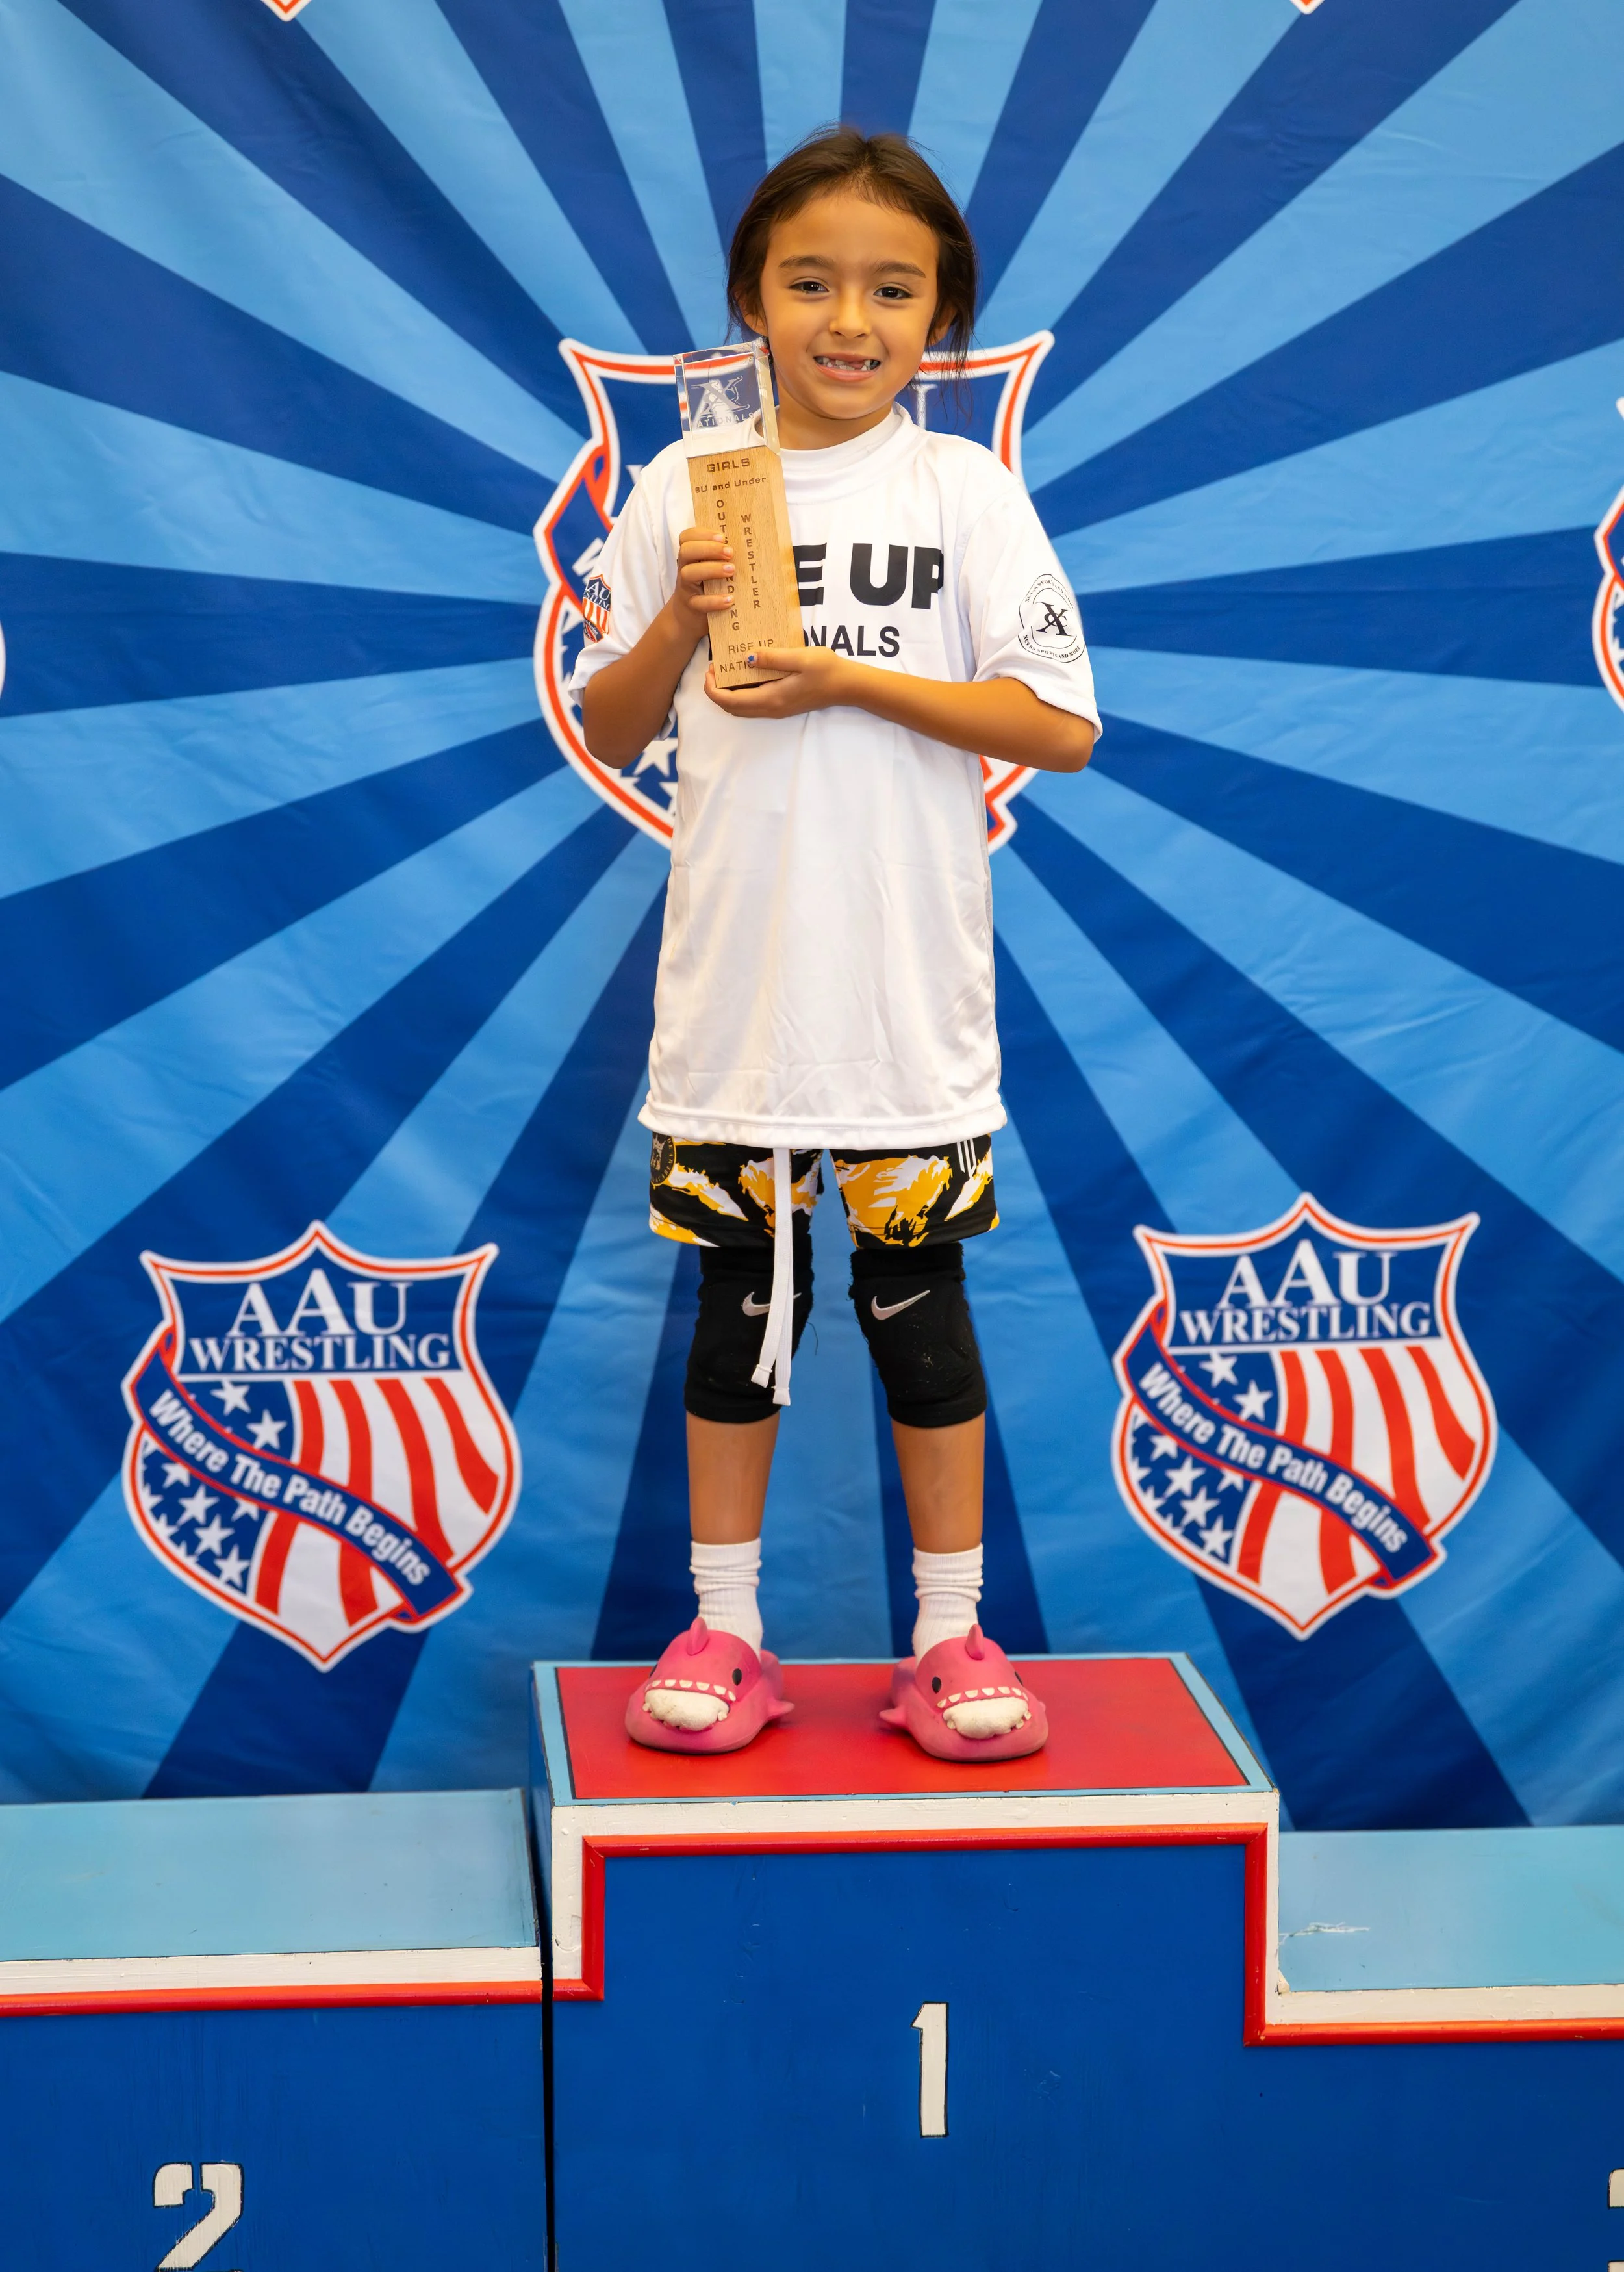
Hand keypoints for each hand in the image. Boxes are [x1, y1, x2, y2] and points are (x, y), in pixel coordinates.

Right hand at [668, 527, 734, 643]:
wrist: (690, 617)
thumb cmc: (707, 587)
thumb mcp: (711, 569)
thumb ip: (722, 556)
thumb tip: (749, 545)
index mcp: (690, 556)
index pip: (687, 537)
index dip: (702, 534)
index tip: (722, 537)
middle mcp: (685, 568)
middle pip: (686, 551)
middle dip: (709, 548)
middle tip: (730, 552)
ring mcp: (686, 587)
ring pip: (688, 574)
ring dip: (711, 569)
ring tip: (732, 570)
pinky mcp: (691, 606)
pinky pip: (699, 603)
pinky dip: (714, 601)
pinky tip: (730, 599)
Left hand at [704, 642, 857, 718]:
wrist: (847, 686)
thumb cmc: (826, 669)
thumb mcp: (799, 657)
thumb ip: (773, 658)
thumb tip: (747, 658)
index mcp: (771, 698)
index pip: (730, 702)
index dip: (712, 689)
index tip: (709, 670)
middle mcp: (771, 708)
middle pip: (732, 708)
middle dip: (716, 691)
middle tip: (714, 668)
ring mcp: (777, 709)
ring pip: (741, 709)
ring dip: (728, 693)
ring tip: (726, 670)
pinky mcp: (782, 706)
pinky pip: (753, 705)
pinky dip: (741, 693)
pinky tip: (746, 675)